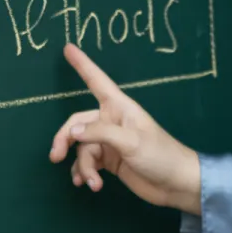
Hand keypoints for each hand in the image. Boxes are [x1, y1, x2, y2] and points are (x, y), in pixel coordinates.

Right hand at [48, 44, 201, 212]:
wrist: (176, 184)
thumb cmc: (160, 155)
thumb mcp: (131, 141)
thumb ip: (100, 133)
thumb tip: (71, 132)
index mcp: (119, 107)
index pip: (96, 81)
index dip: (82, 65)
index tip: (68, 48)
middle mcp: (111, 121)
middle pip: (77, 123)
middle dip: (65, 139)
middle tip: (55, 157)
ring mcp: (110, 141)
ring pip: (81, 147)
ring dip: (81, 165)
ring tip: (88, 182)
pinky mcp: (110, 160)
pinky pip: (87, 162)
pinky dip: (84, 172)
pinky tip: (88, 184)